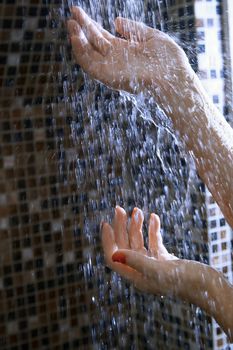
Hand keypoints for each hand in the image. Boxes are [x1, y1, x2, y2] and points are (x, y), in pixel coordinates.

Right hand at [67, 7, 193, 95]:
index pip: (102, 37)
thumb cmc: (168, 59)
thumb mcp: (150, 36)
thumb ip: (133, 29)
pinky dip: (81, 52)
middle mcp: (115, 60)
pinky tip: (76, 37)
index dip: (90, 25)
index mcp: (124, 50)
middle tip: (71, 14)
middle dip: (81, 29)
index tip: (80, 13)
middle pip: (93, 43)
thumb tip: (116, 20)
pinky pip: (90, 65)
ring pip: (89, 54)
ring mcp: (112, 68)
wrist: (174, 77)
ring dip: (78, 40)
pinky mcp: (109, 76)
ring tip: (71, 24)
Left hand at [101, 206, 179, 295]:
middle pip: (125, 246)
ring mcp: (153, 265)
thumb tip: (114, 255)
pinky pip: (154, 242)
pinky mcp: (165, 260)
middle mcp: (141, 271)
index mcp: (136, 276)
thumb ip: (136, 261)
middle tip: (119, 209)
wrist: (208, 286)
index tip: (106, 223)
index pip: (113, 258)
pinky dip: (153, 230)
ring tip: (137, 210)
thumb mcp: (158, 270)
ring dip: (137, 225)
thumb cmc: (184, 281)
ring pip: (139, 242)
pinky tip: (153, 217)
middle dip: (122, 227)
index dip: (107, 241)